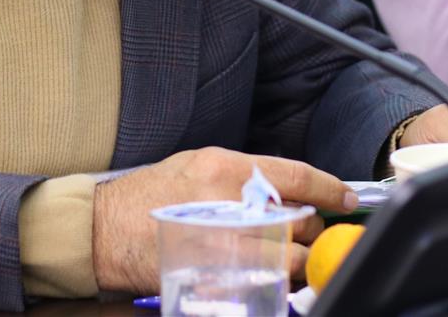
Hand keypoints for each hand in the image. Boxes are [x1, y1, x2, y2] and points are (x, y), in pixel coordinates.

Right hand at [91, 147, 356, 292]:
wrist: (103, 229)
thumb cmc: (148, 195)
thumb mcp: (196, 164)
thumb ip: (242, 175)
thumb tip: (288, 188)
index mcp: (224, 167)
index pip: (295, 175)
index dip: (328, 188)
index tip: (344, 197)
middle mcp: (226, 201)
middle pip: (296, 221)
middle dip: (309, 230)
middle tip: (305, 233)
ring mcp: (220, 242)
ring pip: (286, 257)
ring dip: (297, 260)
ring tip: (289, 258)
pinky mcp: (211, 276)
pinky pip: (261, 284)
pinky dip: (272, 283)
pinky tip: (267, 278)